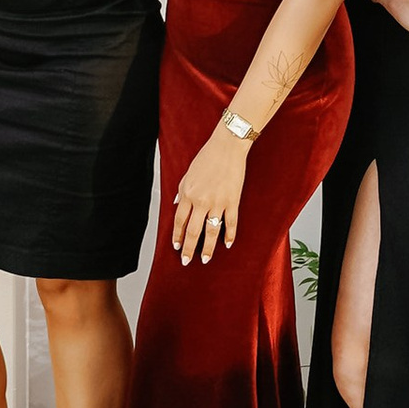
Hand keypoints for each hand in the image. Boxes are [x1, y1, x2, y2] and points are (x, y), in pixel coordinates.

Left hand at [170, 119, 250, 266]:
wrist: (227, 147)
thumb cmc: (207, 158)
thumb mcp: (188, 174)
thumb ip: (182, 191)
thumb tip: (177, 204)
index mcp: (188, 194)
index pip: (179, 221)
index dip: (177, 236)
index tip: (176, 247)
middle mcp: (201, 201)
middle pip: (193, 231)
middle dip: (188, 248)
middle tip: (186, 261)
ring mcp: (218, 202)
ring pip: (211, 231)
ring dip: (208, 247)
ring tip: (205, 259)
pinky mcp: (233, 201)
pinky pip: (231, 223)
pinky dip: (230, 235)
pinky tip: (228, 244)